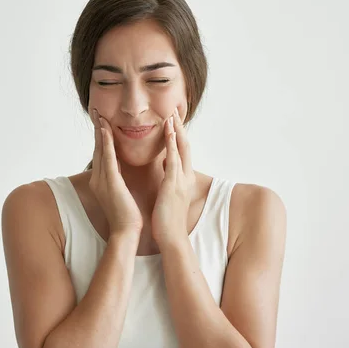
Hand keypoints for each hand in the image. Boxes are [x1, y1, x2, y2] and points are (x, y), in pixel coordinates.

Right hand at [89, 109, 143, 237]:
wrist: (126, 232)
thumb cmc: (127, 215)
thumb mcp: (120, 192)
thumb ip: (117, 178)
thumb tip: (119, 167)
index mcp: (101, 180)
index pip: (101, 153)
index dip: (101, 136)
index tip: (101, 121)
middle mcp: (98, 178)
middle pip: (97, 148)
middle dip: (97, 129)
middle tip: (95, 111)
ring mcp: (102, 180)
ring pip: (100, 150)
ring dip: (100, 131)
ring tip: (99, 115)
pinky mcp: (110, 182)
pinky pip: (108, 159)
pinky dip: (106, 144)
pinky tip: (106, 131)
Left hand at [151, 107, 195, 246]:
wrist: (171, 237)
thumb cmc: (167, 218)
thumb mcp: (169, 192)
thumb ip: (169, 175)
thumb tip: (164, 162)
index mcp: (183, 178)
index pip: (182, 150)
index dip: (178, 134)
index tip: (173, 119)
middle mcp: (184, 176)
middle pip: (184, 145)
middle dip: (180, 127)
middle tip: (174, 109)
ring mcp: (180, 180)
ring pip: (181, 149)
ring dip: (176, 130)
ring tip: (172, 114)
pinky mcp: (173, 185)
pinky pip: (174, 160)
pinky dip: (172, 144)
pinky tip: (169, 131)